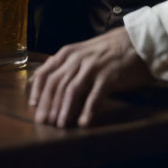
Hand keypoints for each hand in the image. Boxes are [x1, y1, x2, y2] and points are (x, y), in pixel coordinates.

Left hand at [28, 27, 151, 127]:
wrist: (134, 42)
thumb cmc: (107, 51)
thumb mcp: (82, 53)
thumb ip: (67, 65)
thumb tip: (51, 84)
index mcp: (67, 53)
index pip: (46, 72)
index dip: (38, 90)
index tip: (34, 105)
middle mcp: (76, 59)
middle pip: (56, 84)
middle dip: (48, 104)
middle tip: (43, 121)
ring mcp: (92, 67)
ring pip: (72, 90)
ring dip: (64, 109)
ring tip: (60, 125)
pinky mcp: (108, 77)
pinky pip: (94, 96)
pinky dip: (87, 111)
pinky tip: (83, 123)